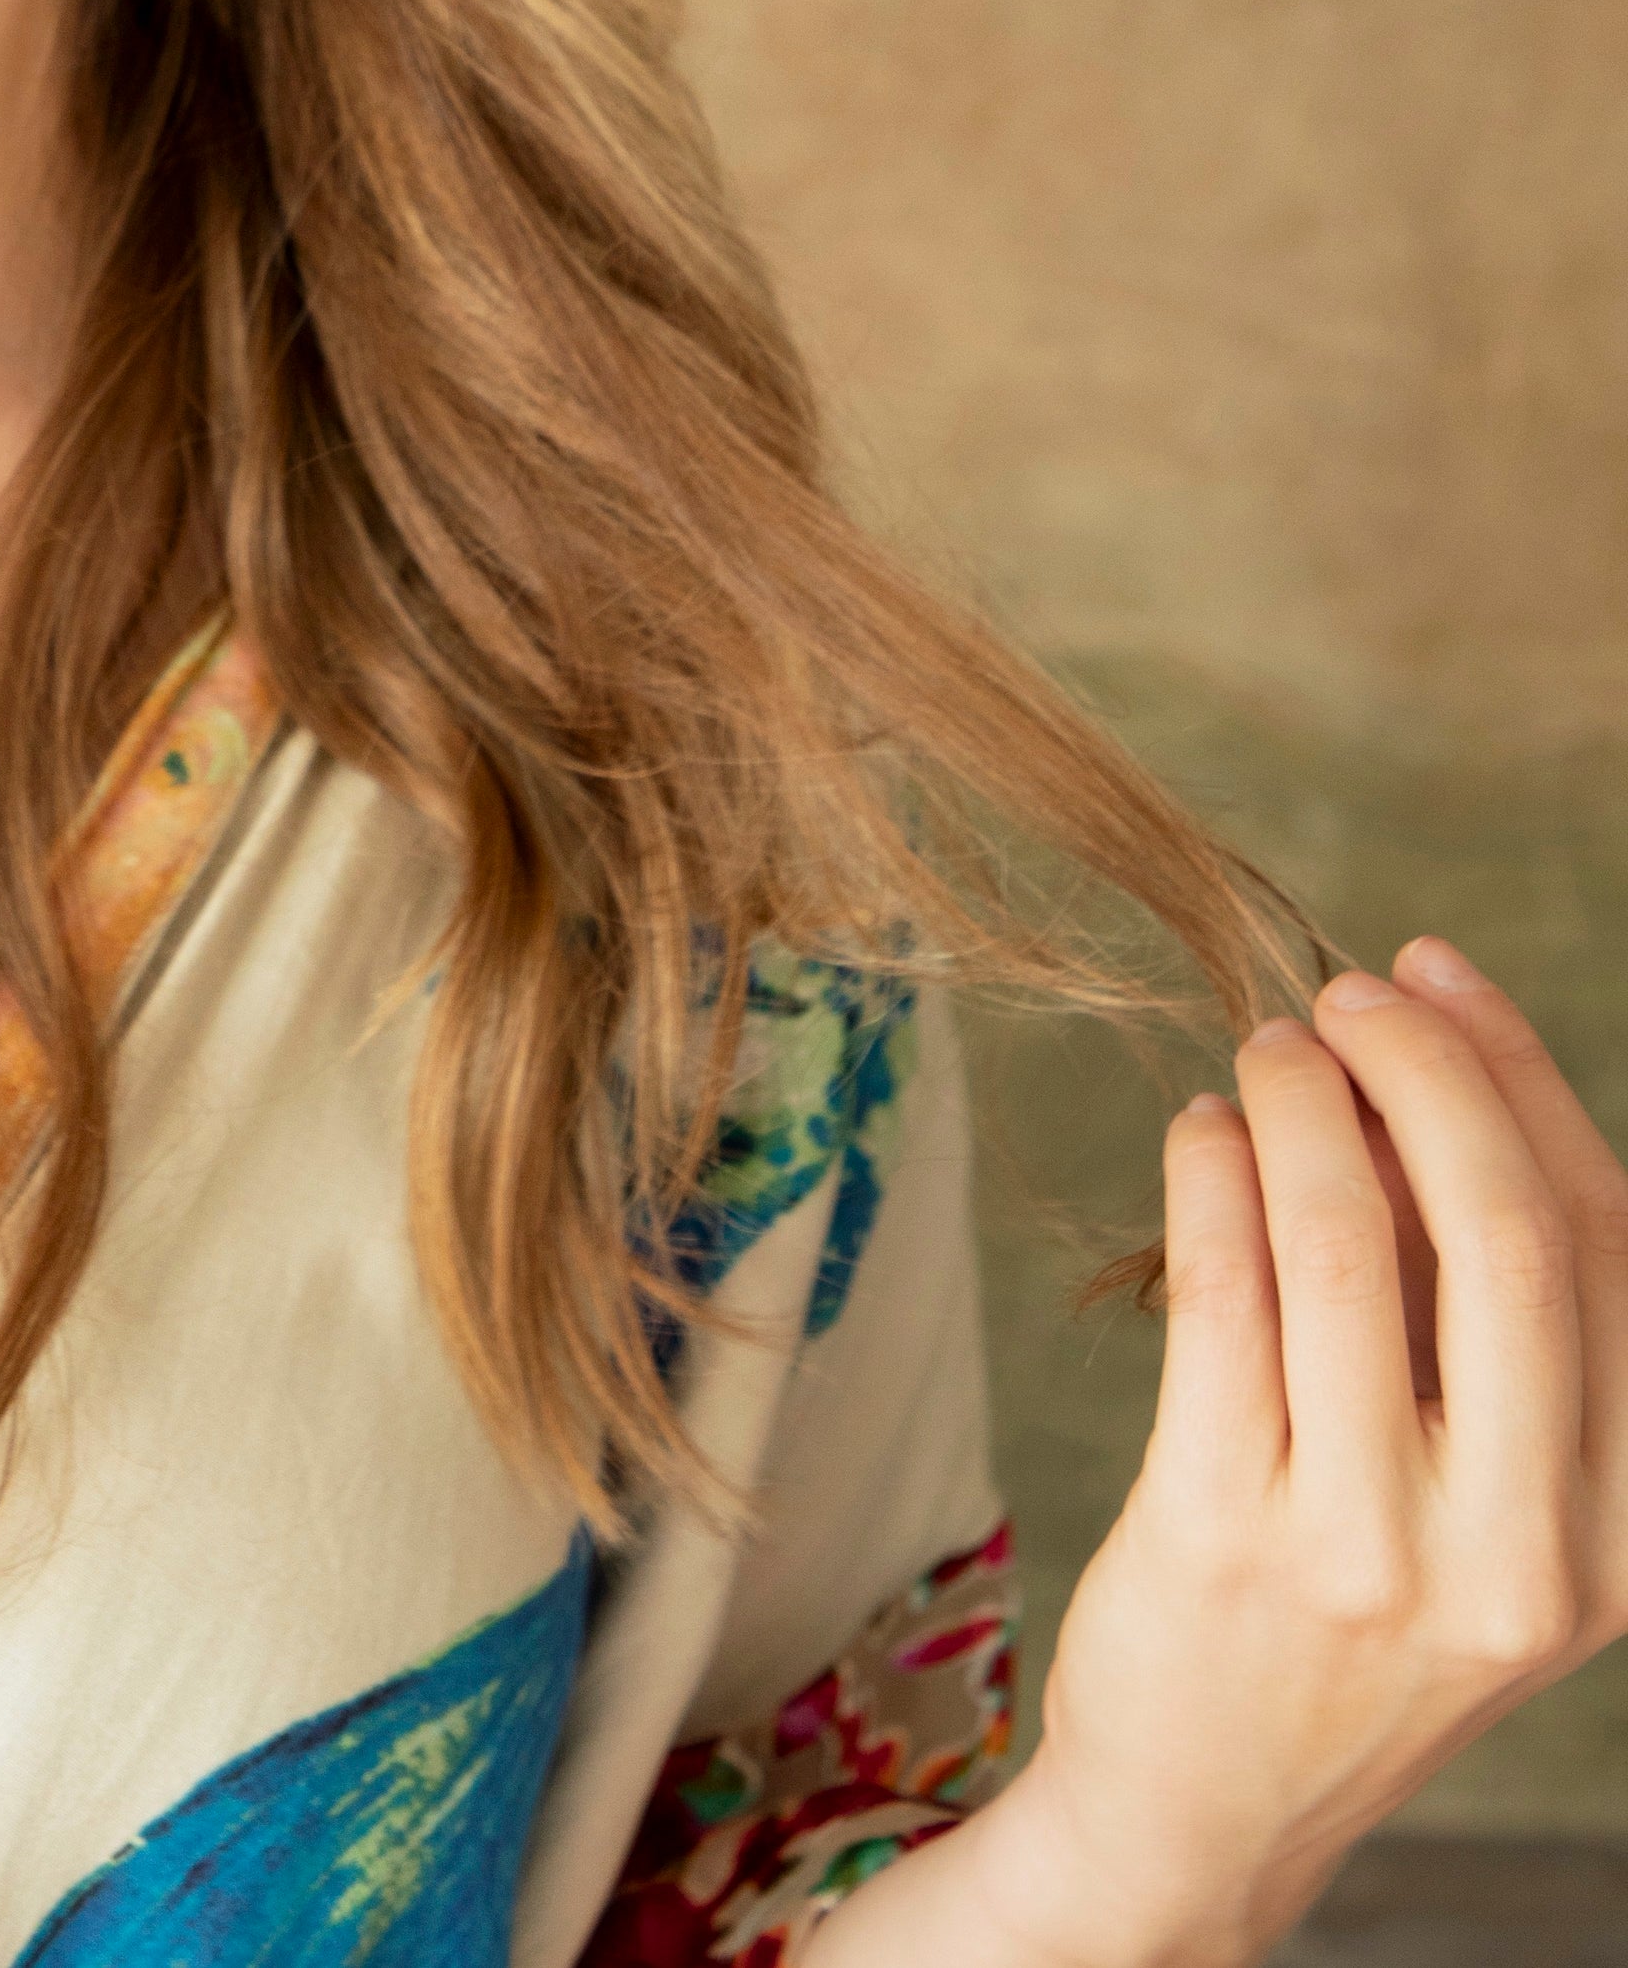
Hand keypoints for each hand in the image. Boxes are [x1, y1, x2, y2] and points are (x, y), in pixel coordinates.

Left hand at [820, 937, 1627, 1967]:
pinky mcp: (1218, 1535)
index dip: (1523, 1083)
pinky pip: (1221, 1294)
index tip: (1444, 979)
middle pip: (1503, 1237)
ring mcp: (1365, 1551)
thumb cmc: (1347, 1611)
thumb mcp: (1482, 1506)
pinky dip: (1212, 1173)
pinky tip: (1200, 1135)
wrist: (1204, 1809)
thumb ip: (1481, 1320)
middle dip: (1423, 1071)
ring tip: (1264, 1057)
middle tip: (1348, 994)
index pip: (1602, 1252)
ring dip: (1298, 1106)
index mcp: (1615, 1534)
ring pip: (1347, 1246)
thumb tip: (1439, 1064)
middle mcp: (1515, 1554)